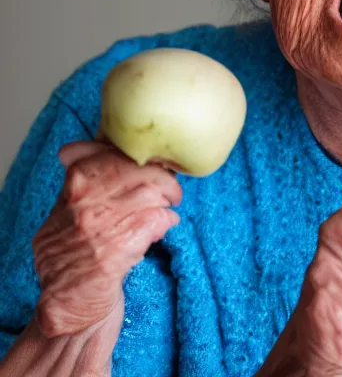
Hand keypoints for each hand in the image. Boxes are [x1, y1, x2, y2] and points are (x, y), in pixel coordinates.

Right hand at [32, 141, 181, 338]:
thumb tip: (82, 147)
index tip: (148, 165)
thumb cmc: (70, 254)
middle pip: (139, 169)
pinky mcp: (120, 250)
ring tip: (168, 206)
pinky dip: (167, 220)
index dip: (137, 157)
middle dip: (162, 176)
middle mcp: (87, 202)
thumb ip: (79, 181)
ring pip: (152, 192)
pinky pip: (158, 220)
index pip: (113, 154)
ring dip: (167, 199)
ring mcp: (103, 225)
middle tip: (170, 189)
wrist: (66, 303)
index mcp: (74, 187)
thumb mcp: (63, 211)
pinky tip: (164, 225)